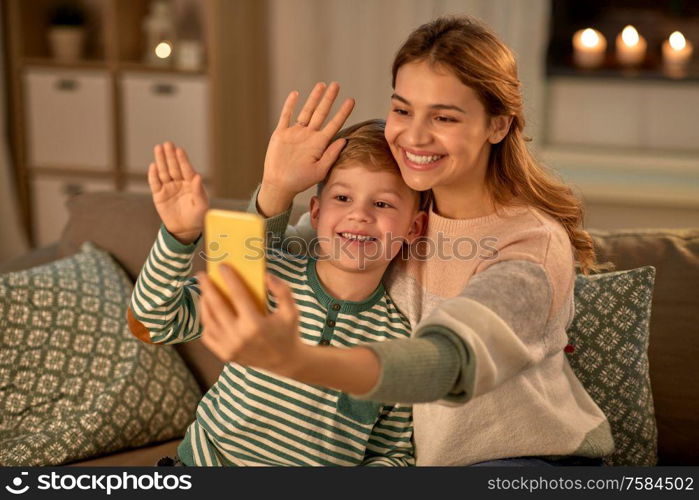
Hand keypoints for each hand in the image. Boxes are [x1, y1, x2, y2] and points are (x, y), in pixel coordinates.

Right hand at [148, 141, 208, 244]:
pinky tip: (153, 166)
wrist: (185, 230)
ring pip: (164, 172)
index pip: (186, 169)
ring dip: (161, 160)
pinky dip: (153, 175)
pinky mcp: (159, 195)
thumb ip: (199, 191)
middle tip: (167, 144)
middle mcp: (179, 183)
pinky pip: (155, 183)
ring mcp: (169, 188)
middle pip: (174, 167)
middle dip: (170, 156)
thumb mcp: (202, 205)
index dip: (183, 160)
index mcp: (191, 184)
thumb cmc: (197, 217)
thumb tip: (198, 176)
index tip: (179, 150)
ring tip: (158, 148)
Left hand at [197, 265, 301, 373]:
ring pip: (209, 320)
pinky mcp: (224, 354)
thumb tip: (266, 275)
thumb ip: (282, 291)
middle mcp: (240, 336)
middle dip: (207, 287)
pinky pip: (207, 335)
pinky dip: (205, 321)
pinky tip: (207, 311)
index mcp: (256, 325)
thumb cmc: (287, 332)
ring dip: (204, 303)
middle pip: (217, 306)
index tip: (222, 266)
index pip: (238, 295)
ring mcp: (230, 347)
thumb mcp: (291, 311)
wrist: (284, 361)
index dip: (229, 278)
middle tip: (201, 275)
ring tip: (203, 291)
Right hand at [259, 82, 354, 215]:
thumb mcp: (320, 170)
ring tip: (321, 85)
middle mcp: (309, 135)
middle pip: (321, 113)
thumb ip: (332, 154)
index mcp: (319, 143)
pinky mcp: (281, 133)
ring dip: (313, 98)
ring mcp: (295, 133)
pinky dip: (290, 105)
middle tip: (336, 85)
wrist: (280, 184)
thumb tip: (344, 140)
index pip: (334, 124)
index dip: (343, 112)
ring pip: (306, 111)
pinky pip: (286, 116)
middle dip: (329, 99)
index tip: (351, 100)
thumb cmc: (301, 180)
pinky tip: (296, 94)